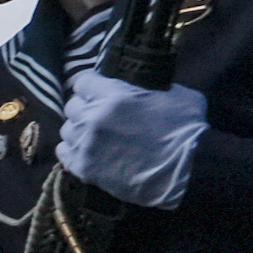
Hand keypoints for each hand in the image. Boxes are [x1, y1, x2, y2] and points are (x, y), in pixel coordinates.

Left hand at [62, 72, 205, 207]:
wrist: (188, 171)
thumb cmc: (187, 131)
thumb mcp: (177, 95)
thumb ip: (153, 87)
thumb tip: (144, 86)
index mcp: (114, 96)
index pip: (83, 81)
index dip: (90, 83)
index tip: (95, 87)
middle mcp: (94, 118)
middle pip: (72, 105)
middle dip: (85, 106)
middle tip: (98, 112)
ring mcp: (87, 144)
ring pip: (67, 129)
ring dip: (79, 128)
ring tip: (94, 133)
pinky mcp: (86, 168)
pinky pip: (64, 153)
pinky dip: (73, 149)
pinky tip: (86, 149)